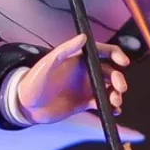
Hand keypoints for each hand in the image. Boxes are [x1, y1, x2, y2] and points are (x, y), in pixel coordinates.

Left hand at [8, 36, 129, 126]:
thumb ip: (64, 50)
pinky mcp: (84, 102)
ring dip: (116, 94)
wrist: (26, 106)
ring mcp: (85, 87)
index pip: (102, 52)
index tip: (123, 63)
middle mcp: (85, 72)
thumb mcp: (47, 64)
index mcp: (78, 59)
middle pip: (110, 72)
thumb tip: (84, 37)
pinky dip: (111, 106)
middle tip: (120, 88)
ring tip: (115, 102)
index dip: (116, 54)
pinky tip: (114, 111)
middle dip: (119, 79)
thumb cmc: (33, 81)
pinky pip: (103, 102)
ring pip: (109, 88)